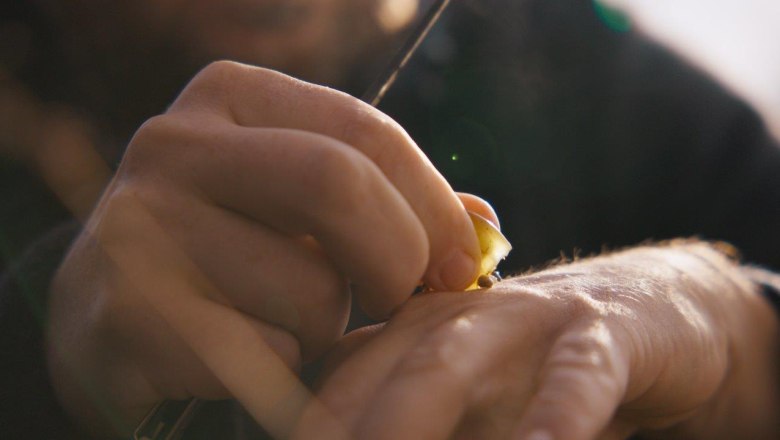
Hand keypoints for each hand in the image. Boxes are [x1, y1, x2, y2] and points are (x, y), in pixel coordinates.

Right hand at [45, 61, 488, 435]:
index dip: (434, 205)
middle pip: (337, 186)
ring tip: (286, 322)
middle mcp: (175, 143)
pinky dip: (284, 368)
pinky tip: (247, 352)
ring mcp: (139, 225)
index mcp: (231, 96)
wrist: (110, 319)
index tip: (463, 264)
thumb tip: (484, 224)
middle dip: (397, 260)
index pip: (366, 133)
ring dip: (327, 327)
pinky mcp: (124, 313)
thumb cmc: (234, 255)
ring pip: (310, 290)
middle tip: (396, 301)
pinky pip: (267, 354)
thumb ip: (393, 203)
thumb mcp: (305, 209)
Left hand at [305, 242, 779, 439]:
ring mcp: (524, 316)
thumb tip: (338, 435)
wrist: (647, 307)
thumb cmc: (538, 367)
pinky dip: (555, 417)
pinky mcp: (601, 330)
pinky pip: (575, 377)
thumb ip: (407, 411)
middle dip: (342, 427)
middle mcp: (452, 316)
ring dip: (409, 421)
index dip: (309, 424)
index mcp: (409, 328)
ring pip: (449, 365)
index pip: (336, 379)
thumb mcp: (468, 394)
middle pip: (376, 371)